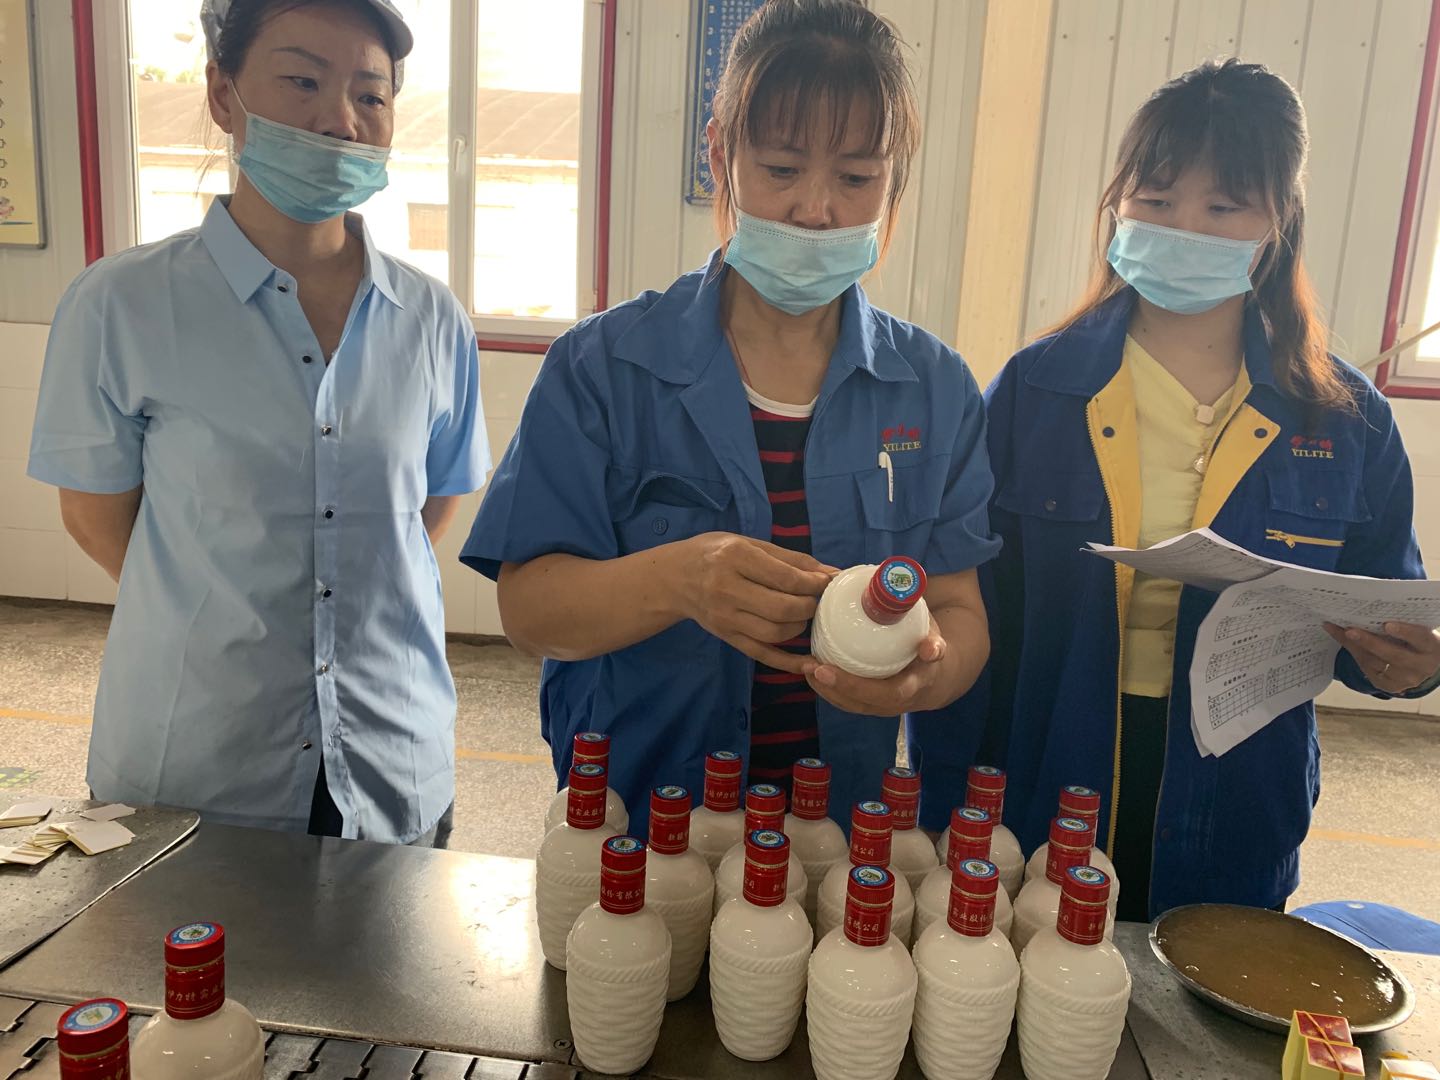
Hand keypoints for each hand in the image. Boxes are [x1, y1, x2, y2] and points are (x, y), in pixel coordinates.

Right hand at [679, 533, 835, 673]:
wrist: (674, 577)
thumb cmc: (715, 554)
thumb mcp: (750, 544)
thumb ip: (791, 559)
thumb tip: (832, 573)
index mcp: (735, 558)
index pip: (785, 578)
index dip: (814, 583)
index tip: (827, 582)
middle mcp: (727, 589)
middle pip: (782, 609)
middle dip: (809, 606)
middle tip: (815, 599)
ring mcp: (725, 617)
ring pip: (775, 633)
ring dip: (799, 626)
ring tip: (802, 614)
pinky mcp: (727, 637)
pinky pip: (762, 655)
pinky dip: (789, 662)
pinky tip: (809, 663)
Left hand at [804, 618, 949, 714]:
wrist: (931, 675)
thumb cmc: (927, 647)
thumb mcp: (935, 640)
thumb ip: (934, 644)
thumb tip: (930, 649)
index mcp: (914, 685)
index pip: (890, 693)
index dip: (858, 685)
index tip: (830, 669)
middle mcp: (896, 702)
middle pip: (864, 702)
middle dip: (836, 686)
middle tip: (812, 667)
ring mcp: (880, 705)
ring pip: (851, 705)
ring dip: (826, 689)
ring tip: (805, 667)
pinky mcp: (868, 703)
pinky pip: (845, 701)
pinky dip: (826, 689)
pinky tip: (810, 672)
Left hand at [1324, 621, 1439, 693]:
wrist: (1421, 662)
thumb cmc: (1415, 639)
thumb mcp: (1414, 630)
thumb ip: (1400, 623)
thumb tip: (1367, 607)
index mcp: (1432, 647)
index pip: (1420, 638)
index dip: (1405, 632)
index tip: (1386, 625)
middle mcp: (1422, 666)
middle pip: (1393, 655)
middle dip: (1369, 642)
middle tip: (1350, 631)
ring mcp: (1406, 679)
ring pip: (1376, 663)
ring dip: (1355, 646)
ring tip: (1340, 631)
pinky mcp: (1390, 686)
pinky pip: (1368, 669)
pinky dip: (1354, 652)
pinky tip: (1344, 639)